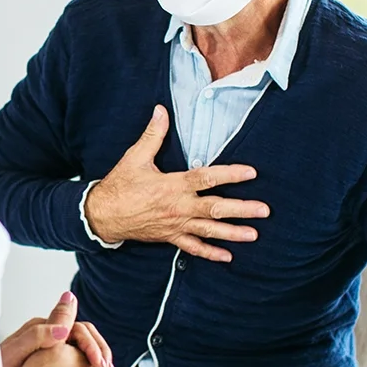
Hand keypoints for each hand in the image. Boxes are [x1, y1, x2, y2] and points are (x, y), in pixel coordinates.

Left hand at [0, 292, 113, 366]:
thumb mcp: (15, 352)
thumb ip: (38, 336)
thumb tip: (64, 327)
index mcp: (42, 328)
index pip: (77, 328)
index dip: (91, 343)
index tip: (99, 362)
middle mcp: (48, 338)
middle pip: (83, 337)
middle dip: (99, 350)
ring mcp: (49, 354)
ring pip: (80, 352)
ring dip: (94, 361)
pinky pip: (73, 366)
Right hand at [83, 105, 268, 261]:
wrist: (102, 215)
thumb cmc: (119, 185)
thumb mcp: (135, 157)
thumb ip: (152, 134)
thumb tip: (161, 110)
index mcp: (173, 185)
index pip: (207, 178)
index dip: (230, 174)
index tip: (251, 173)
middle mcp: (178, 207)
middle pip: (215, 208)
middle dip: (242, 209)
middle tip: (264, 210)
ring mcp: (176, 225)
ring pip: (209, 230)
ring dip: (233, 233)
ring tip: (254, 235)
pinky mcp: (170, 237)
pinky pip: (193, 248)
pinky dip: (210, 253)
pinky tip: (228, 256)